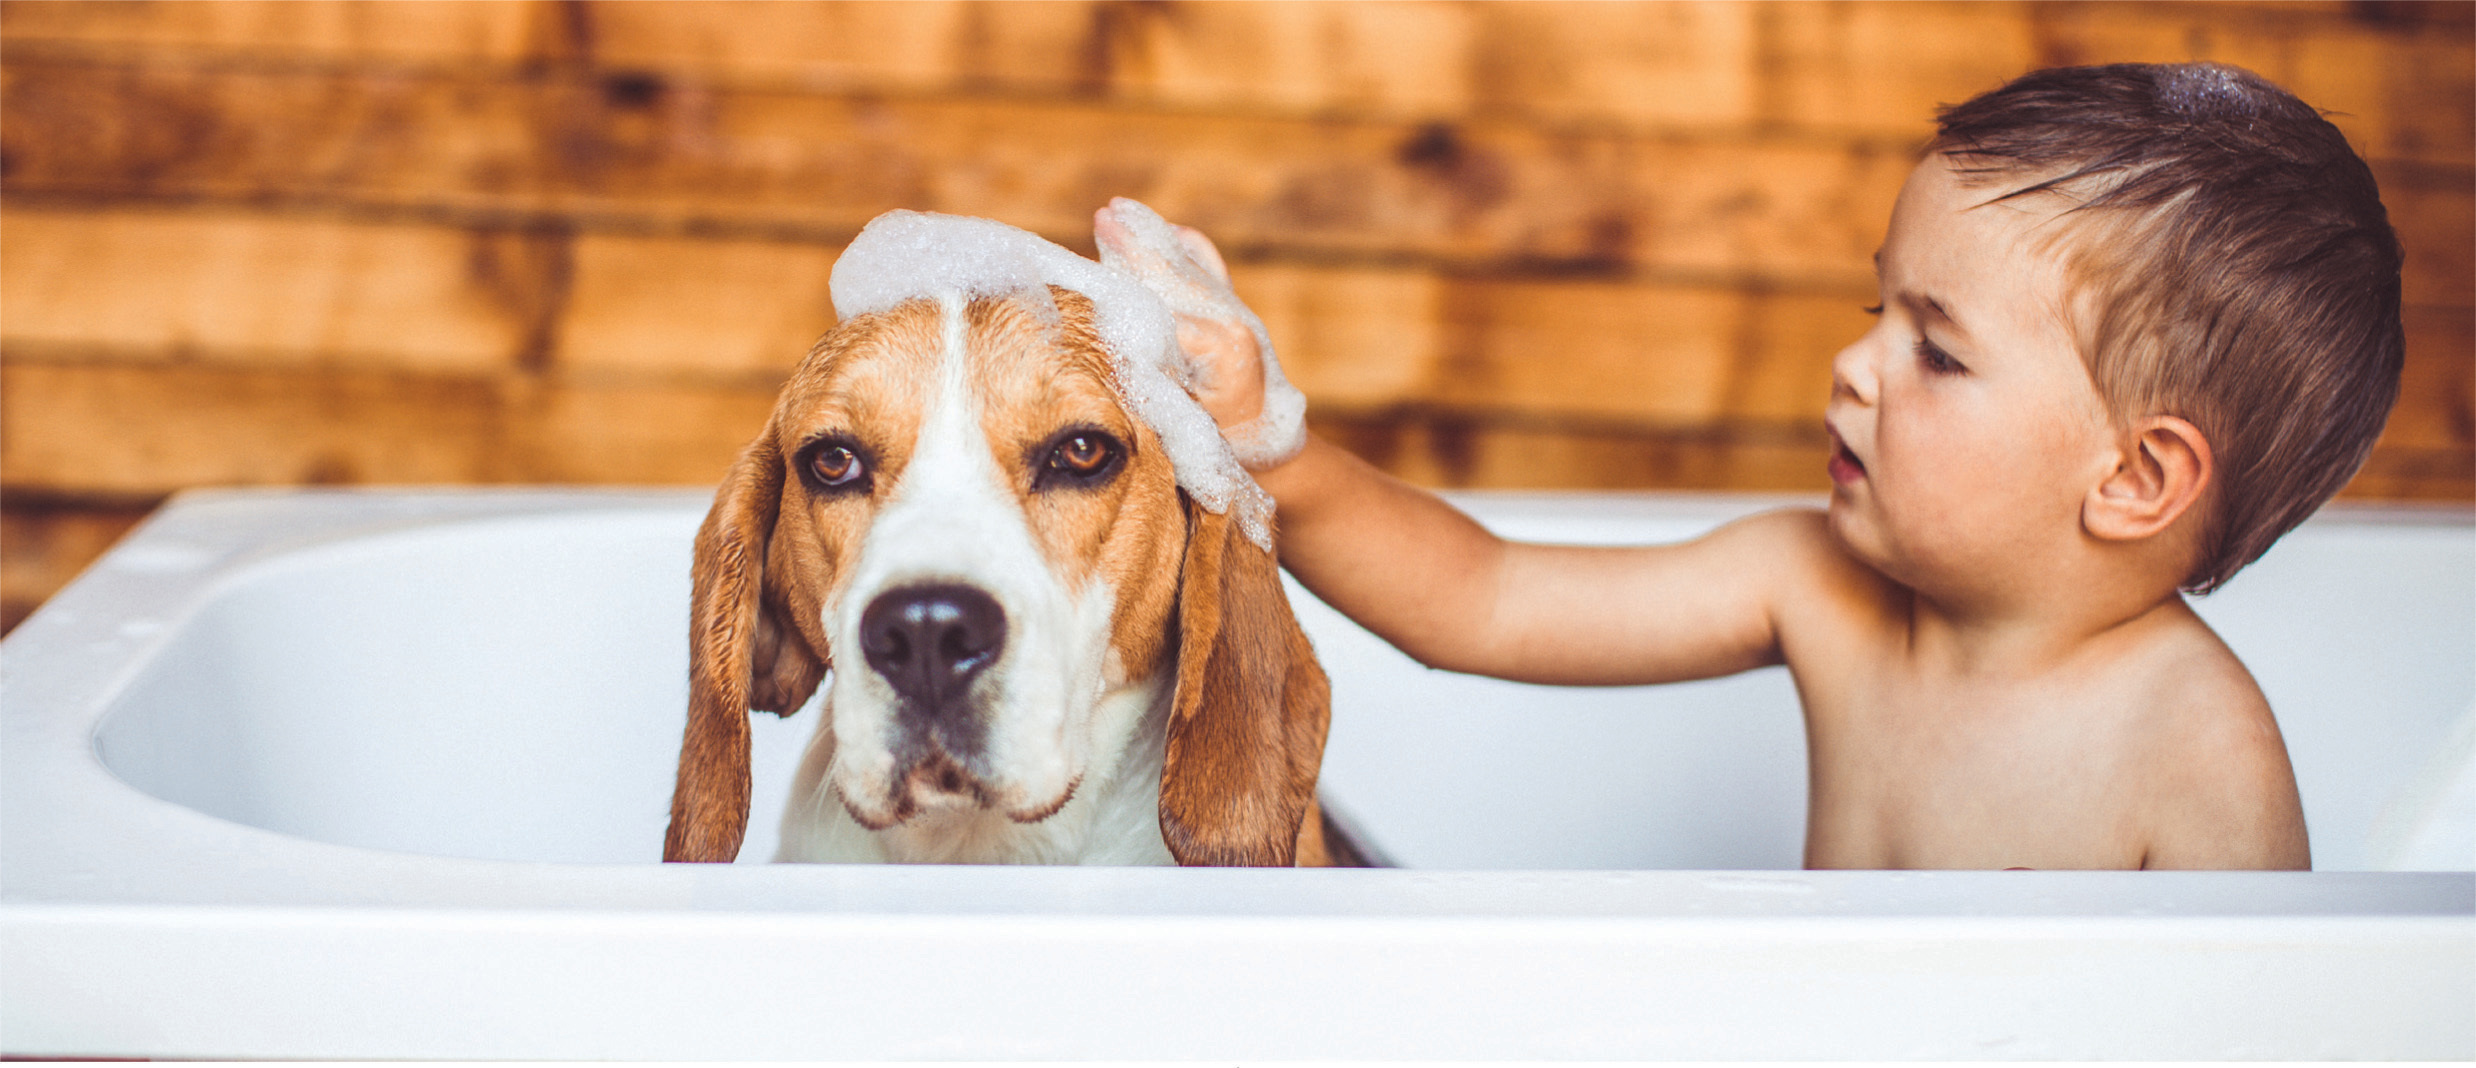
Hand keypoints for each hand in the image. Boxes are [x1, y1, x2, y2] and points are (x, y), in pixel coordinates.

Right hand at [1094, 198, 1305, 468]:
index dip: (1125, 293)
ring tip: (1119, 211)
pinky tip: (1169, 231)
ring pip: (1187, 267)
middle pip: (1172, 276)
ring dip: (1152, 238)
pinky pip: (1209, 269)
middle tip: (1103, 218)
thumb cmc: (1220, 446)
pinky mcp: (1237, 312)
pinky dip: (1189, 248)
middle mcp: (1234, 321)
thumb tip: (1113, 343)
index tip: (1090, 276)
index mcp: (1223, 348)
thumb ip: (1153, 385)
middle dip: (1135, 248)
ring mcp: (1237, 313)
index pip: (1162, 311)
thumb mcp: (1180, 424)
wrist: (1268, 448)